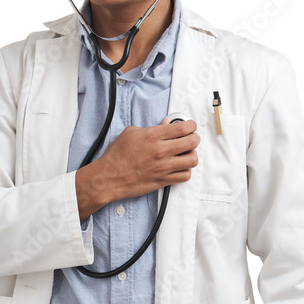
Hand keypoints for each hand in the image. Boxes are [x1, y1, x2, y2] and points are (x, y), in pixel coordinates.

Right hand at [76, 118, 199, 219]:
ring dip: (192, 155)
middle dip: (195, 138)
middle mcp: (161, 151)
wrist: (109, 177)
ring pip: (192, 160)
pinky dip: (186, 171)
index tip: (191, 126)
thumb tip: (166, 124)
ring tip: (186, 154)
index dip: (191, 125)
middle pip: (192, 142)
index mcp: (153, 136)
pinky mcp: (163, 180)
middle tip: (191, 138)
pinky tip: (179, 167)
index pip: (183, 128)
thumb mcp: (131, 133)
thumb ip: (151, 127)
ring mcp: (164, 167)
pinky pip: (185, 176)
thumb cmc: (117, 155)